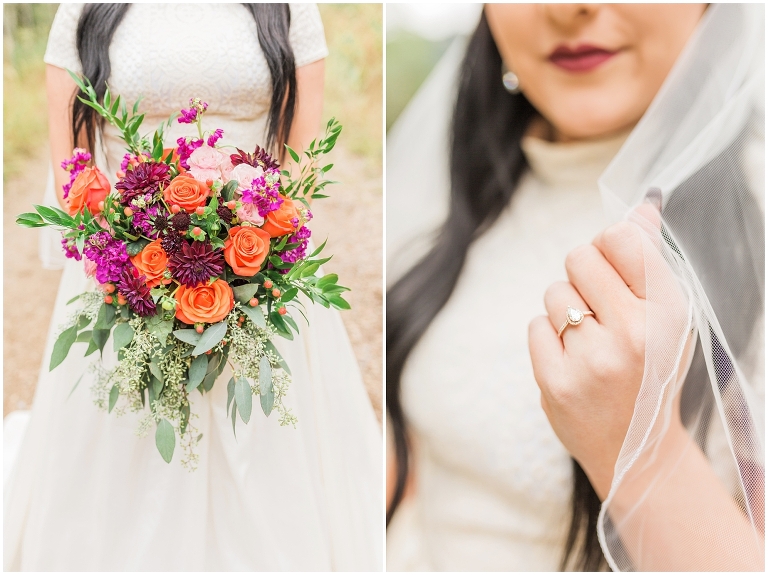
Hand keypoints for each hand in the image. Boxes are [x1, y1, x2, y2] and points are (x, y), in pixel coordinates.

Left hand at [528, 207, 687, 498]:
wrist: (633, 448)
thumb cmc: (649, 371)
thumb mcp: (666, 317)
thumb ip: (650, 260)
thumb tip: (642, 205)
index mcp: (669, 311)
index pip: (620, 237)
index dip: (608, 245)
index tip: (613, 268)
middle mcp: (634, 333)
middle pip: (578, 258)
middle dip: (582, 276)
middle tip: (599, 310)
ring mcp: (593, 360)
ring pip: (554, 293)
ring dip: (565, 311)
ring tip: (589, 342)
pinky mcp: (556, 382)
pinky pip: (536, 326)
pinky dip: (548, 339)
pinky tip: (571, 362)